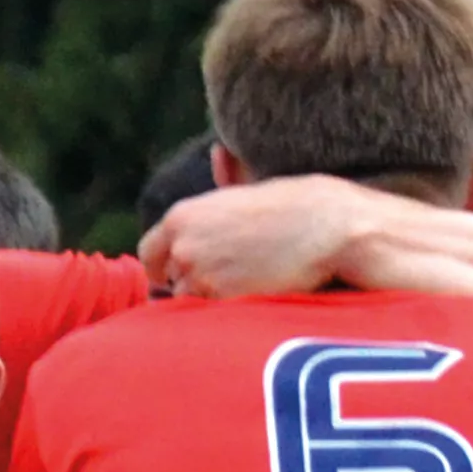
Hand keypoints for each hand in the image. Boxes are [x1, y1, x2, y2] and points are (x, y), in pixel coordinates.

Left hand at [143, 176, 361, 298]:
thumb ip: (225, 179)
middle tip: (225, 282)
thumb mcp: (249, 187)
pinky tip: (251, 298)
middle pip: (170, 282)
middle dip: (190, 284)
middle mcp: (182, 245)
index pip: (149, 254)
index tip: (177, 276)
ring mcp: (198, 274)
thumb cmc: (294, 206)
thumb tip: (217, 152)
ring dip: (210, 301)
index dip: (164, 267)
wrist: (323, 227)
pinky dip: (226, 316)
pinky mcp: (220, 299)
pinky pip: (211, 319)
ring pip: (190, 302)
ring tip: (244, 288)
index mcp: (182, 216)